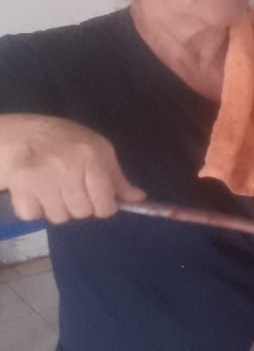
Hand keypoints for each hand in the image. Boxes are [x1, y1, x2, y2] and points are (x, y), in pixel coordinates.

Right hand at [0, 115, 144, 222]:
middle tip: (74, 189)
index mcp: (91, 158)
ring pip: (59, 217)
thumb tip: (138, 198)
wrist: (23, 133)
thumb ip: (116, 177)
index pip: (105, 204)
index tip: (99, 200)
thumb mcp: (99, 150)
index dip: (105, 207)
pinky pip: (32, 215)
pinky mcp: (19, 186)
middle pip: (83, 212)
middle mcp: (67, 168)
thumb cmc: (67, 141)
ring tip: (55, 190)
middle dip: (82, 206)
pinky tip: (37, 193)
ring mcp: (41, 178)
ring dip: (59, 208)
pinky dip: (35, 209)